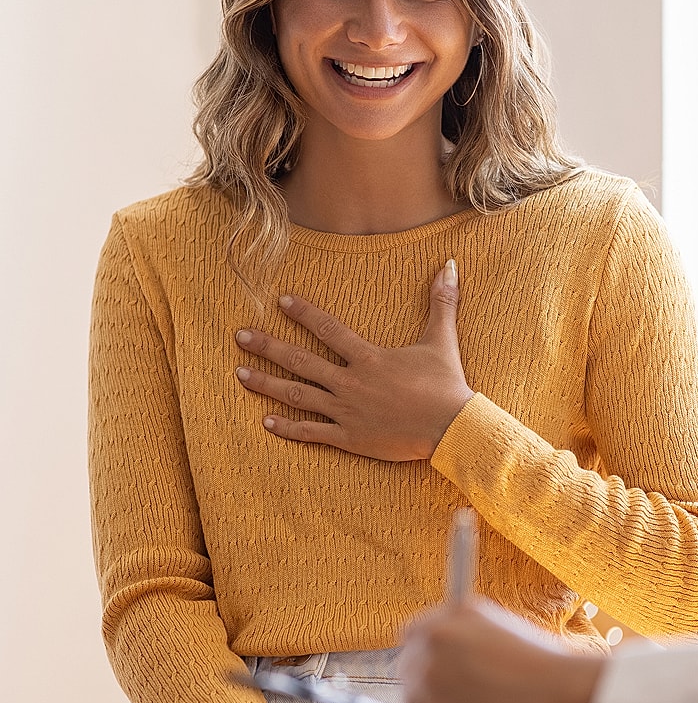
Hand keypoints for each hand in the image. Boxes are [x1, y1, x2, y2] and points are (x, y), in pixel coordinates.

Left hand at [235, 260, 473, 460]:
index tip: (280, 301)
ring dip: (267, 384)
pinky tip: (265, 421)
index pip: (328, 329)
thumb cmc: (447, 386)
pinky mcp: (350, 438)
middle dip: (267, 347)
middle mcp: (351, 383)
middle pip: (300, 361)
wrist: (452, 429)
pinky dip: (288, 428)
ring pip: (298, 396)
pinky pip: (312, 432)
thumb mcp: (442, 340)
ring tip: (239, 375)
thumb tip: (450, 265)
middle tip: (240, 336)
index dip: (303, 313)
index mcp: (369, 358)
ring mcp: (347, 412)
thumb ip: (442, 302)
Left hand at [399, 599, 605, 702]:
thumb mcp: (501, 626)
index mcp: (453, 611)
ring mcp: (430, 669)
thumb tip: (450, 649)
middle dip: (427, 677)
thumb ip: (467, 631)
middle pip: (408, 661)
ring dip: (431, 702)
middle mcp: (436, 635)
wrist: (560, 689)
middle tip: (453, 696)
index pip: (415, 631)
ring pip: (412, 691)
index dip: (426, 651)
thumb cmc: (543, 663)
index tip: (435, 667)